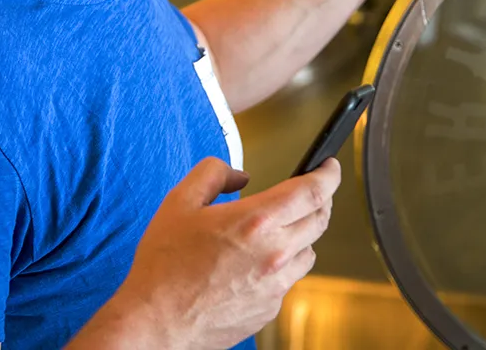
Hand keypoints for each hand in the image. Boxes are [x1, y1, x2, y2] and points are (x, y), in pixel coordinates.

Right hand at [70, 157, 340, 349]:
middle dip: (318, 201)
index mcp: (255, 221)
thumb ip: (213, 174)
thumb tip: (239, 176)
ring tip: (273, 232)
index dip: (327, 174)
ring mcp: (275, 284)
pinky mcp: (270, 308)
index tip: (328, 167)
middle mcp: (274, 253)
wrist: (157, 319)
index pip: (312, 192)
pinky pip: (289, 280)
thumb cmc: (164, 265)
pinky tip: (253, 264)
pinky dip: (280, 266)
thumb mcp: (179, 202)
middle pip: (319, 220)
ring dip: (300, 236)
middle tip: (305, 193)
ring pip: (309, 252)